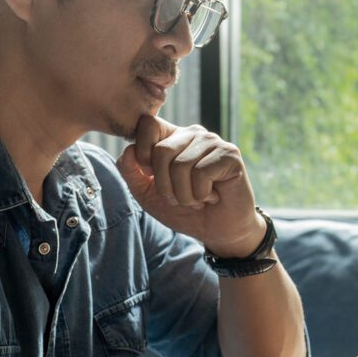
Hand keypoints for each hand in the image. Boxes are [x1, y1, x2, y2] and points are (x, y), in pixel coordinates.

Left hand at [117, 115, 264, 255]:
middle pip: (161, 151)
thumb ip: (132, 173)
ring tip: (197, 199)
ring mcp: (212, 142)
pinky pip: (202, 174)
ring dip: (185, 196)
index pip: (148, 125)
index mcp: (171, 138)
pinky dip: (201, 195)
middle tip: (179, 199)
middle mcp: (192, 134)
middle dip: (165, 187)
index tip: (151, 176)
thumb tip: (128, 152)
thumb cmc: (184, 211)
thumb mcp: (148, 195)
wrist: (218, 232)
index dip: (142, 152)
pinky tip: (212, 197)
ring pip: (181, 166)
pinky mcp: (230, 155)